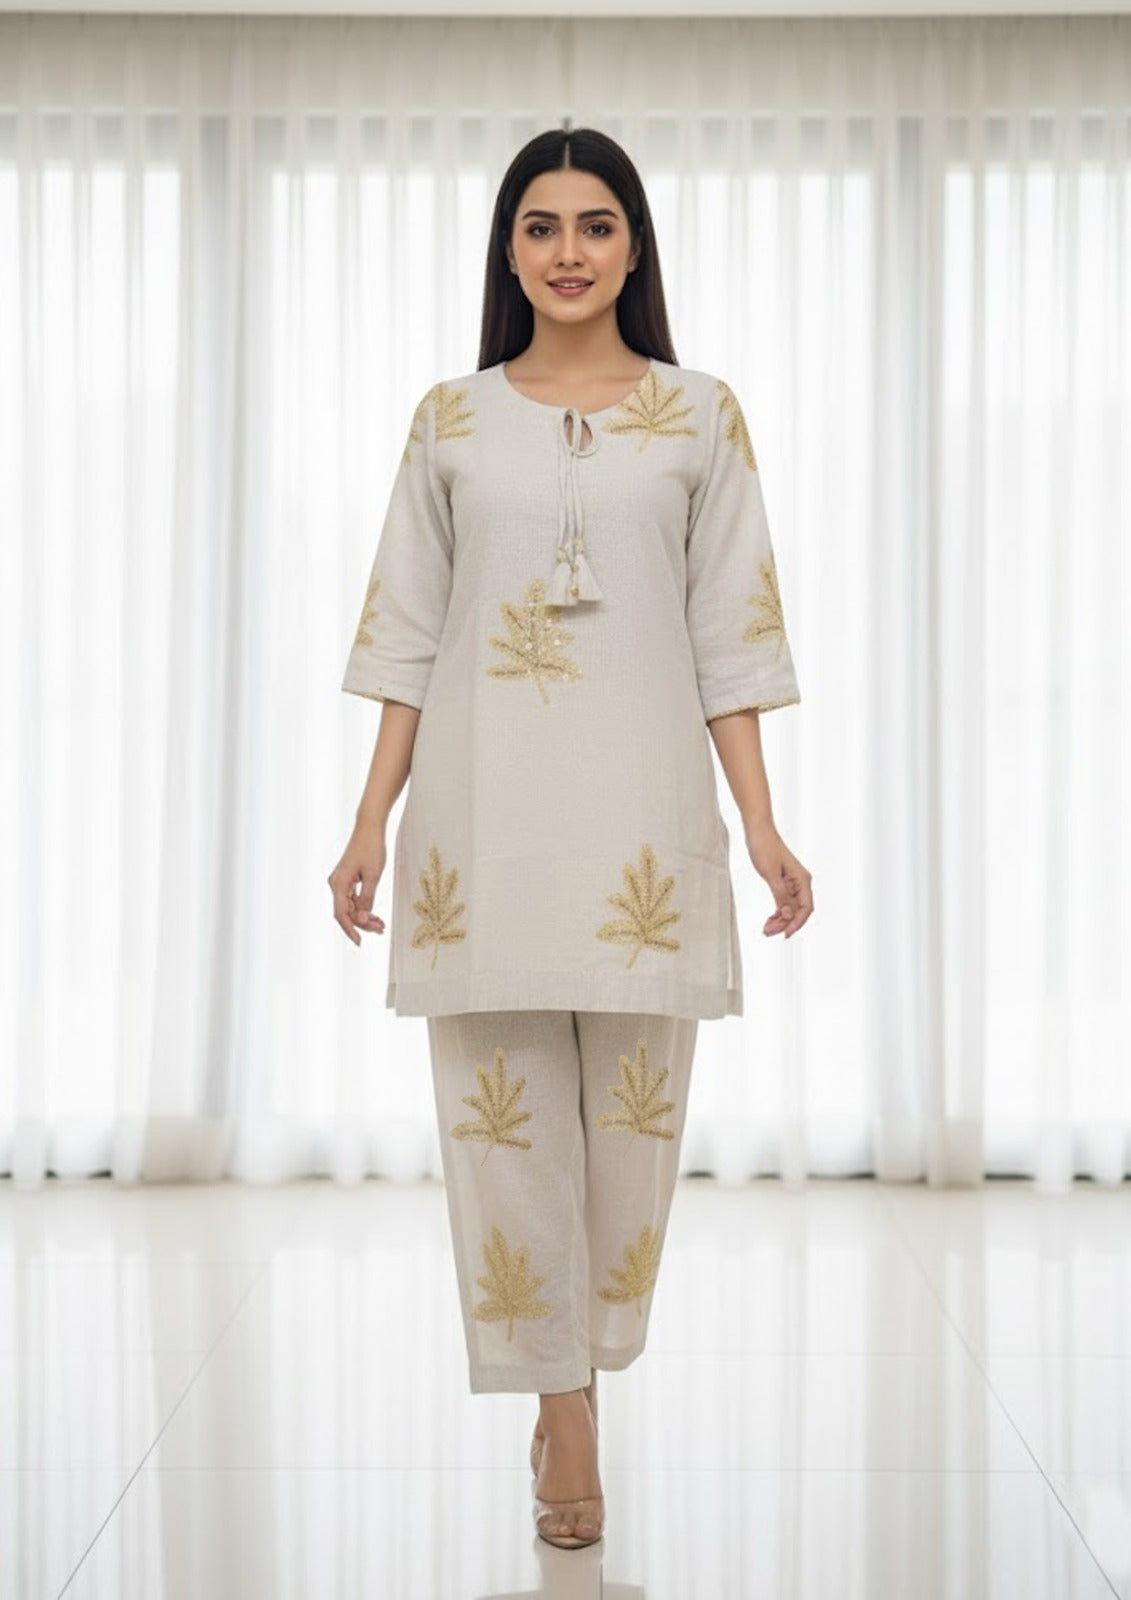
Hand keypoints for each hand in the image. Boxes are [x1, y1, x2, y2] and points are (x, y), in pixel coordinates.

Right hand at [328, 821, 387, 945]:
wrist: (369, 827)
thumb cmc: (371, 848)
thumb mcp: (373, 876)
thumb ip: (368, 899)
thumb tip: (363, 919)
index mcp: (338, 884)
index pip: (342, 914)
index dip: (350, 930)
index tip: (360, 942)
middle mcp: (336, 884)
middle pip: (347, 912)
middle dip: (363, 924)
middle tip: (381, 930)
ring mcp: (341, 882)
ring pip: (351, 907)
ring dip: (365, 917)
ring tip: (381, 925)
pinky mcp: (348, 879)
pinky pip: (354, 899)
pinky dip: (365, 907)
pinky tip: (376, 915)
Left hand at [745, 822, 812, 939]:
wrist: (758, 831)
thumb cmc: (764, 848)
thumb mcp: (771, 874)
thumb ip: (780, 895)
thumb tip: (789, 915)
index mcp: (802, 879)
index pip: (806, 908)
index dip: (797, 923)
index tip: (785, 934)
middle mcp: (801, 882)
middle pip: (798, 910)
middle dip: (785, 924)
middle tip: (768, 932)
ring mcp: (792, 883)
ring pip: (791, 908)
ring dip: (780, 920)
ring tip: (766, 929)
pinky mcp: (783, 882)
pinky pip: (784, 902)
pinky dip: (777, 912)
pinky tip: (769, 920)